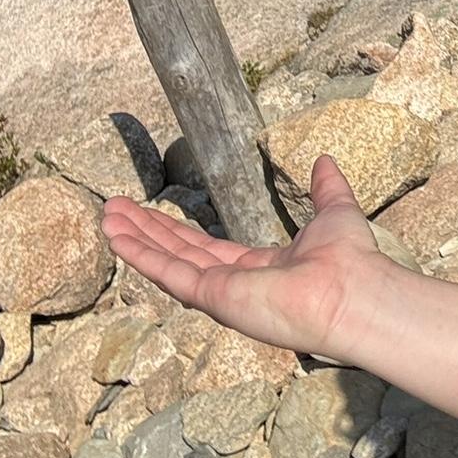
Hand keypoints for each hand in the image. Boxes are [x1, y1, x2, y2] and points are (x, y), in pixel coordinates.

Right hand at [100, 154, 381, 361]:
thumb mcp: (334, 211)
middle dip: (145, 232)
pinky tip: (117, 235)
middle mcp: (236, 284)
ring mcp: (221, 293)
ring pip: (167, 261)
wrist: (351, 291)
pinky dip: (140, 253)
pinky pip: (169, 272)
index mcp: (260, 267)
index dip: (176, 231)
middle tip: (113, 209)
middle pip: (179, 254)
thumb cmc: (349, 258)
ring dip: (135, 239)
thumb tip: (324, 160)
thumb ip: (325, 188)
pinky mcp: (213, 297)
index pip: (207, 248)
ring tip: (105, 216)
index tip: (148, 213)